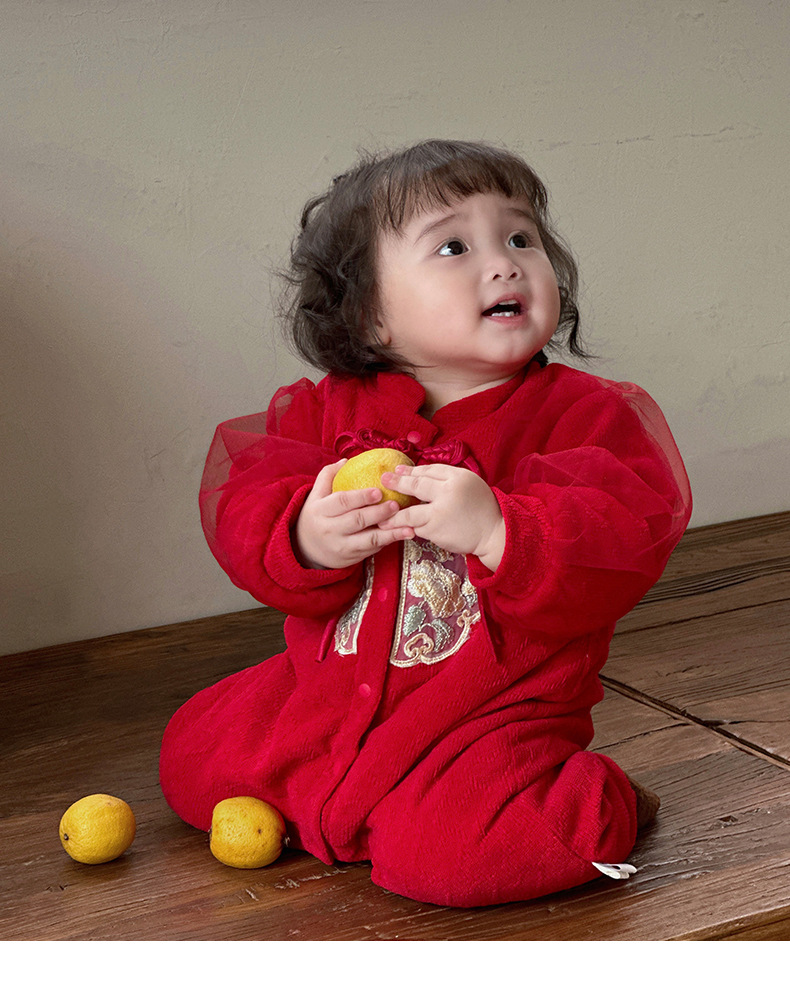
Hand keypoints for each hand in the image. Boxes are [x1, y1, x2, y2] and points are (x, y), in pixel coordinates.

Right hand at [293, 459, 415, 569]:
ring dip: (390, 533)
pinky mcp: (351, 557)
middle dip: (379, 513)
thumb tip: (346, 461)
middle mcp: (330, 529)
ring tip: (408, 526)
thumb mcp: (316, 495)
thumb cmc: (317, 517)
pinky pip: (372, 549)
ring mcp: (341, 546)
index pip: (342, 502)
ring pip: (369, 540)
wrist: (307, 549)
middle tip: (396, 505)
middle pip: (357, 520)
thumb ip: (328, 476)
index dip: (361, 497)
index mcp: (320, 510)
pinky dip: (388, 541)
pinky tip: (402, 535)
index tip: (379, 491)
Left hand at [379, 464, 505, 570]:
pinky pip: (416, 527)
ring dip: (393, 512)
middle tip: (384, 480)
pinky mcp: (436, 530)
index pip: (429, 470)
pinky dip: (405, 526)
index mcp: (458, 477)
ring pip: (410, 511)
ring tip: (380, 512)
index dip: (411, 471)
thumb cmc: (482, 508)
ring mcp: (441, 512)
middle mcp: (448, 492)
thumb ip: (448, 479)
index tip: (398, 470)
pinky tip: (394, 527)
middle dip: (398, 482)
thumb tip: (421, 476)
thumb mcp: (470, 484)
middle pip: (417, 485)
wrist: (494, 533)